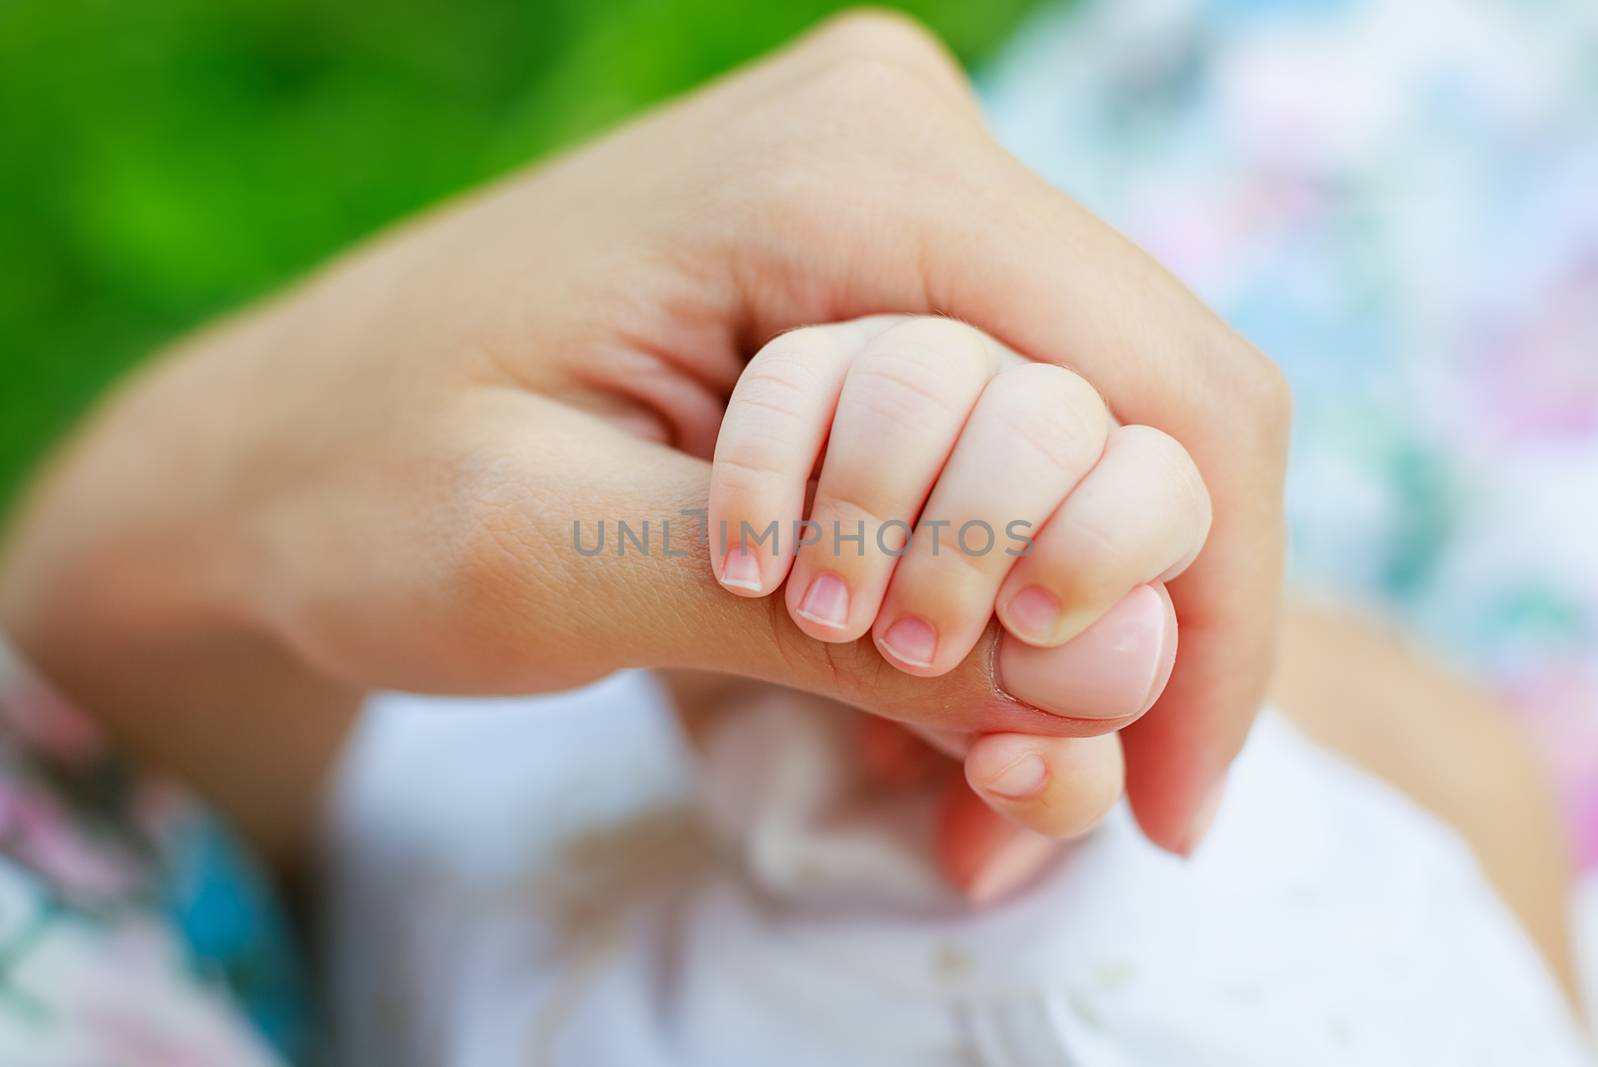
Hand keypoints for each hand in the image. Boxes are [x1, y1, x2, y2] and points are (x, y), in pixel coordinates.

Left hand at [0, 12, 1286, 861]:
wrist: (265, 445)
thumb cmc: (360, 487)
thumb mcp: (569, 565)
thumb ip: (843, 639)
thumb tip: (1108, 695)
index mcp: (846, 173)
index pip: (1162, 383)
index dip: (1212, 610)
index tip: (1165, 811)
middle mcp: (898, 150)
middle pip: (1155, 401)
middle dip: (1128, 628)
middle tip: (1031, 805)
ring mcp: (883, 206)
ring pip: (1092, 431)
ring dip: (1061, 625)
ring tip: (967, 787)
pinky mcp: (858, 285)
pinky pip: (1007, 435)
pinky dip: (1000, 585)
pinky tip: (932, 701)